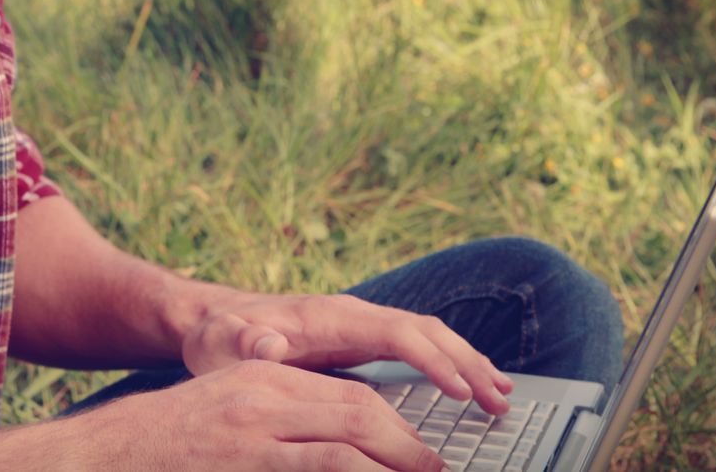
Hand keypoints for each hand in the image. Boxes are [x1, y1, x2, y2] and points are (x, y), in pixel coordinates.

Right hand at [70, 360, 446, 471]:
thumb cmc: (172, 439)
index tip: (418, 454)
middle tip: (436, 470)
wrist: (110, 450)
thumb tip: (334, 443)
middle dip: (407, 445)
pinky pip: (323, 464)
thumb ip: (279, 417)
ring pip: (350, 437)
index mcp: (266, 376)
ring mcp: (256, 426)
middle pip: (360, 411)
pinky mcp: (249, 457)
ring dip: (397, 461)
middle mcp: (266, 391)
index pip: (350, 396)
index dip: (394, 427)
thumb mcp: (228, 411)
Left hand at [181, 293, 513, 413]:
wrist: (214, 321)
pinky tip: (468, 386)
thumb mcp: (222, 344)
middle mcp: (352, 314)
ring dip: (466, 361)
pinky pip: (417, 346)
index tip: (461, 391)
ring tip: (501, 395)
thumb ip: (245, 342)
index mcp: (329, 316)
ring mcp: (359, 325)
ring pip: (428, 336)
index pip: (395, 332)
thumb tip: (271, 342)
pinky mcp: (361, 340)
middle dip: (466, 362)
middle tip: (500, 400)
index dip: (431, 360)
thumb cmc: (220, 336)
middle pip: (425, 331)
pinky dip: (448, 363)